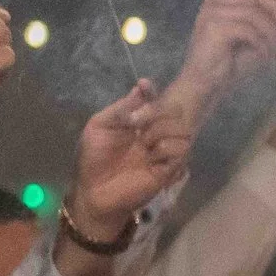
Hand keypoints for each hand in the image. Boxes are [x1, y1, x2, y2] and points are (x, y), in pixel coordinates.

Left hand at [69, 80, 190, 230]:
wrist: (94, 190)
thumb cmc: (93, 159)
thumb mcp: (99, 126)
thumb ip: (121, 109)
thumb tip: (139, 89)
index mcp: (137, 122)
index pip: (152, 100)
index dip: (151, 91)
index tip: (144, 84)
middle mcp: (153, 134)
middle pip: (173, 112)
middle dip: (156, 112)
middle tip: (136, 123)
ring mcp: (162, 152)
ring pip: (182, 131)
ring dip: (162, 132)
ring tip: (144, 144)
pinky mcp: (168, 169)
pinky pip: (180, 152)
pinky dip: (166, 149)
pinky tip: (150, 157)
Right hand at [161, 0, 275, 129]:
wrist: (206, 84)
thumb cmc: (231, 63)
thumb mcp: (255, 36)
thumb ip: (266, 17)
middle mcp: (217, 0)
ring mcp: (213, 12)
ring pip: (255, 12)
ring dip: (272, 32)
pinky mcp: (213, 27)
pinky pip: (248, 29)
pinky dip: (261, 43)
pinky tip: (264, 56)